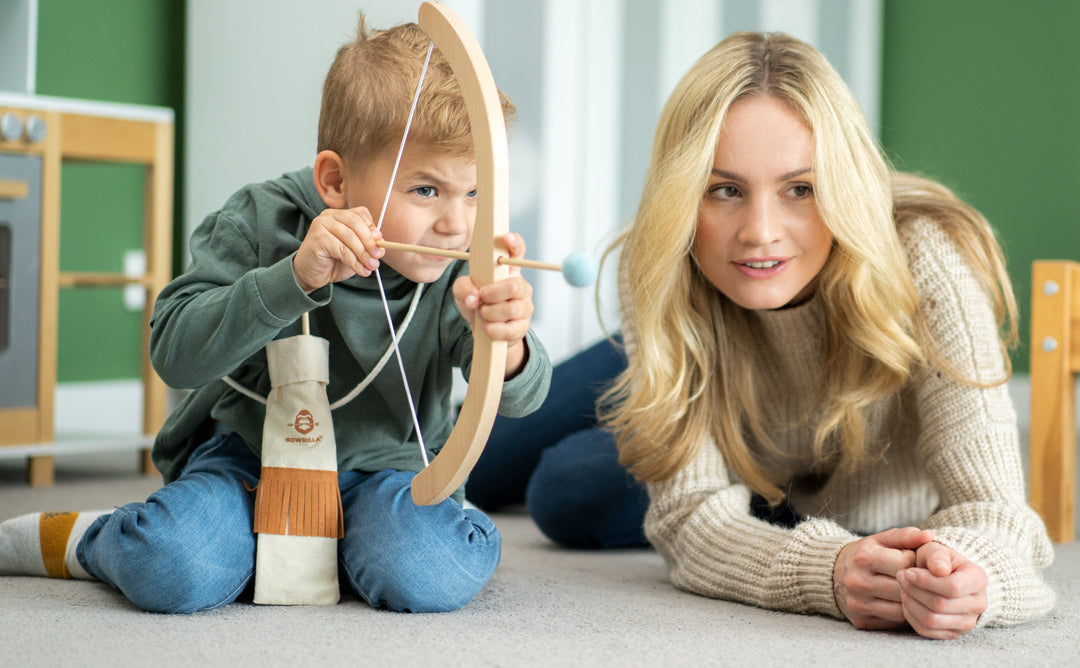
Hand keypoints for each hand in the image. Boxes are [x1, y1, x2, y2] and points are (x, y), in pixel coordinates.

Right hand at [293, 207, 384, 292]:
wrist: (310, 274)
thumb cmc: (333, 261)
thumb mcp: (355, 252)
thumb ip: (367, 246)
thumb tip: (382, 246)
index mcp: (339, 214)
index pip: (361, 214)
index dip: (373, 229)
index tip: (381, 244)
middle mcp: (329, 216)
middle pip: (356, 223)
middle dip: (370, 242)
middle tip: (378, 257)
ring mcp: (321, 225)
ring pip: (350, 237)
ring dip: (363, 254)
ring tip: (370, 267)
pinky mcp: (317, 238)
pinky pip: (342, 249)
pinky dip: (354, 262)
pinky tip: (360, 270)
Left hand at [452, 232, 534, 376]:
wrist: (484, 331)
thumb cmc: (478, 304)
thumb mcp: (463, 292)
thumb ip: (463, 288)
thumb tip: (474, 298)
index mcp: (507, 271)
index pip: (517, 252)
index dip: (515, 243)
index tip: (506, 238)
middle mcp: (520, 286)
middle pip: (514, 286)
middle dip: (492, 294)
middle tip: (481, 298)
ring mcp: (524, 307)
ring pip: (510, 309)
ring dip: (489, 313)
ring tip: (481, 314)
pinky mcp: (522, 326)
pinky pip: (509, 329)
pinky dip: (491, 329)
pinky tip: (485, 326)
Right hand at [833, 527, 932, 629]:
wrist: (832, 575)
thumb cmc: (865, 555)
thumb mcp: (881, 540)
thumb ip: (906, 536)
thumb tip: (928, 536)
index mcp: (863, 557)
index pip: (904, 564)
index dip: (913, 562)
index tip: (910, 560)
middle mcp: (857, 581)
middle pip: (903, 588)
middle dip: (914, 583)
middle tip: (915, 578)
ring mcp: (857, 603)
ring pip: (901, 609)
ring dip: (909, 600)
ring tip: (909, 590)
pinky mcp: (860, 620)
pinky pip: (892, 621)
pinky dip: (900, 613)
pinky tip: (898, 603)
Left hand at [898, 541, 987, 638]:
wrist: (943, 576)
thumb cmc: (938, 561)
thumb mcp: (936, 550)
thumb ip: (937, 556)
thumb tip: (940, 569)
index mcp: (978, 580)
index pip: (952, 587)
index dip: (925, 581)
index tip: (908, 571)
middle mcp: (978, 604)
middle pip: (940, 605)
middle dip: (914, 590)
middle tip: (901, 578)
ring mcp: (967, 622)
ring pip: (931, 620)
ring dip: (910, 603)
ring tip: (903, 588)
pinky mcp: (953, 634)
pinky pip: (926, 630)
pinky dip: (911, 616)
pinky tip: (907, 600)